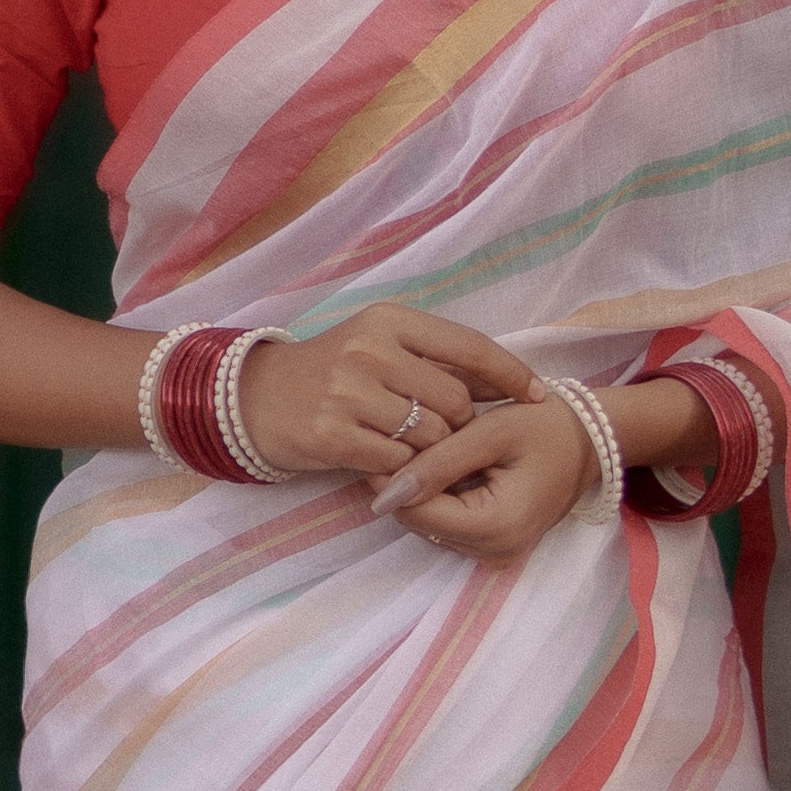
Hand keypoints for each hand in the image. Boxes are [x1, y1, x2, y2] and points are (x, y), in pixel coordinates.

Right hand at [238, 305, 531, 483]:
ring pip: (431, 435)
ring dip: (430, 451)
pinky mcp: (333, 435)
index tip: (539, 396)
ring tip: (408, 448)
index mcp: (389, 321)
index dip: (512, 374)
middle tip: (441, 435)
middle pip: (456, 401)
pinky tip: (382, 461)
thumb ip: (432, 359)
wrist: (252, 398)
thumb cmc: (329, 372)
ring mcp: (349, 393)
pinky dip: (400, 469)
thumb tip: (504, 380)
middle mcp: (370, 351)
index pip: (470, 347)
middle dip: (460, 424)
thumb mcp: (377, 345)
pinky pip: (398, 462)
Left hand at [368, 395, 603, 565]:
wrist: (591, 441)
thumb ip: (438, 463)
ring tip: (425, 446)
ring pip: (429, 524)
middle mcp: (495, 552)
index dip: (391, 479)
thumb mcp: (491, 434)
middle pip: (420, 522)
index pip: (418, 512)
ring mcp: (495, 554)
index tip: (382, 439)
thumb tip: (384, 493)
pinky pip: (447, 525)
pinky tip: (444, 465)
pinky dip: (439, 497)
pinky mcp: (494, 547)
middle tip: (401, 437)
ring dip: (421, 489)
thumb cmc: (546, 427)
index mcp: (498, 526)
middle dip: (405, 483)